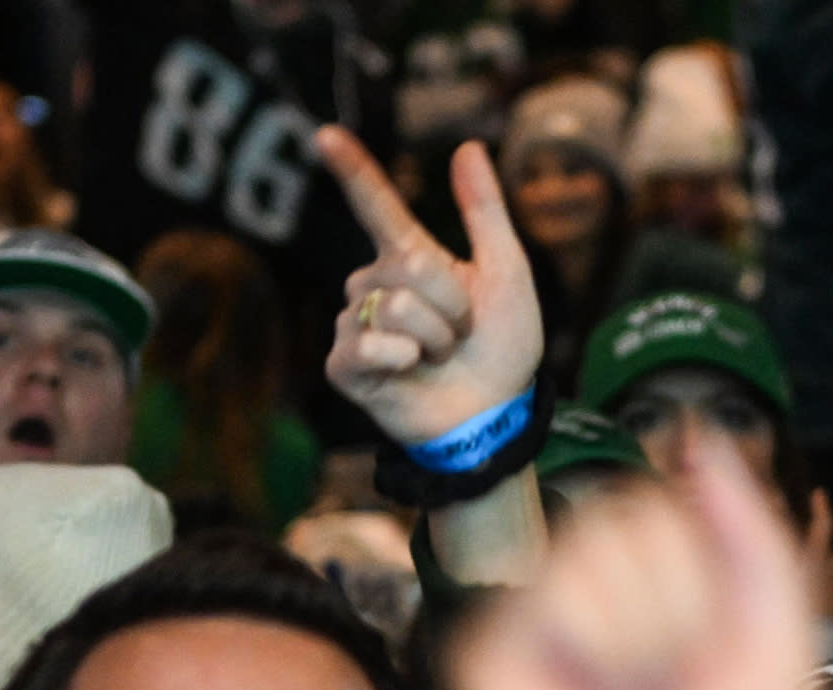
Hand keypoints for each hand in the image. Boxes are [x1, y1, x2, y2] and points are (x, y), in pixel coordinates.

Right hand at [318, 126, 542, 447]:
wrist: (498, 412)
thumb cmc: (502, 347)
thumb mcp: (506, 273)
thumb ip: (485, 212)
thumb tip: (468, 146)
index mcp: (410, 258)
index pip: (377, 206)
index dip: (353, 170)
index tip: (326, 134)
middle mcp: (376, 284)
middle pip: (408, 266)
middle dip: (451, 304)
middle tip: (461, 334)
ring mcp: (357, 323)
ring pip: (395, 307)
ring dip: (436, 336)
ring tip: (441, 356)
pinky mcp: (345, 364)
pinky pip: (366, 344)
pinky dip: (402, 358)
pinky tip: (411, 371)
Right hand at [447, 439, 817, 689]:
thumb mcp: (779, 632)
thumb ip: (750, 525)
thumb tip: (703, 434)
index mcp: (659, 600)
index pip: (684, 510)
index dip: (720, 580)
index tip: (717, 664)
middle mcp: (594, 604)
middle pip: (646, 510)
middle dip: (690, 601)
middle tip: (676, 688)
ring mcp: (540, 623)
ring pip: (606, 535)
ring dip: (651, 626)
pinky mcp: (494, 648)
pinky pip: (562, 581)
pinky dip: (601, 644)